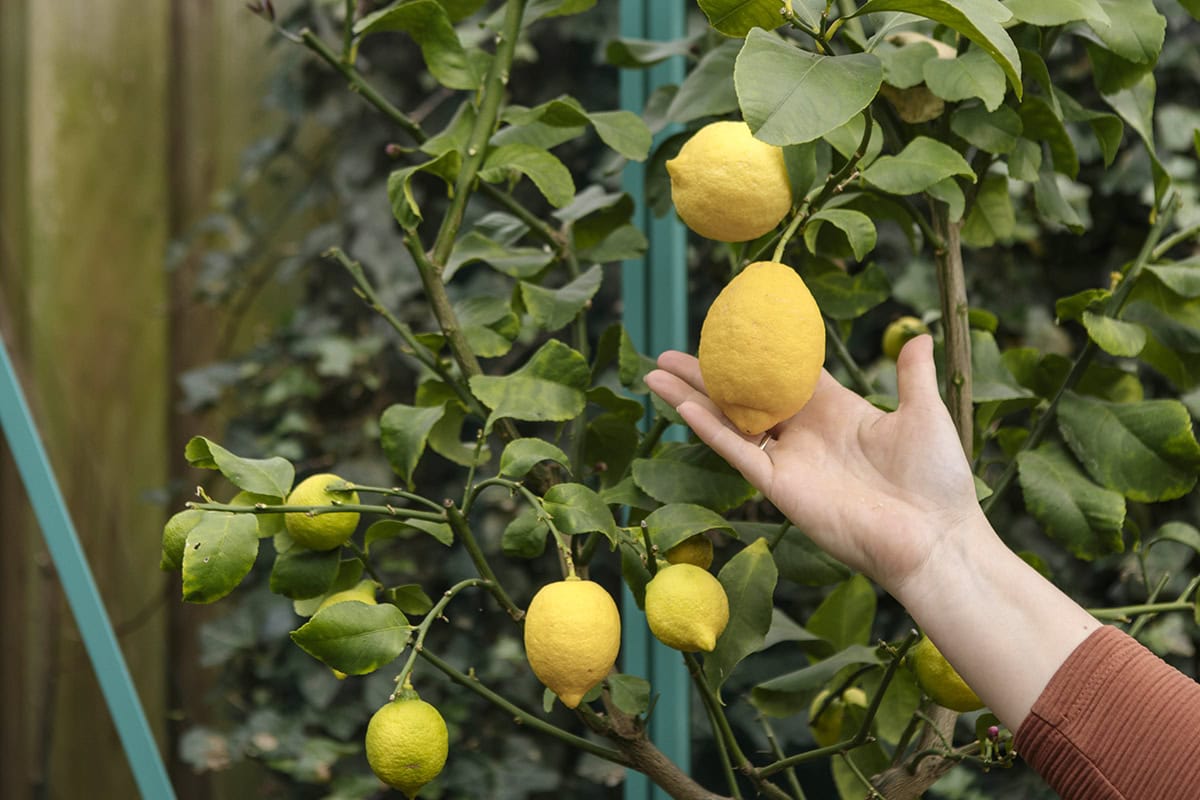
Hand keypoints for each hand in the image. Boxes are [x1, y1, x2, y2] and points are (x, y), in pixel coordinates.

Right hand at [645, 335, 982, 595]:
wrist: (933, 538)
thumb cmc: (936, 480)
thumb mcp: (924, 414)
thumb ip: (912, 375)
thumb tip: (917, 333)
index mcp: (836, 410)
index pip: (785, 373)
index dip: (755, 352)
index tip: (727, 330)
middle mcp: (803, 432)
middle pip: (743, 394)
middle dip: (705, 374)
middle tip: (670, 353)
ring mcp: (788, 460)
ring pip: (728, 420)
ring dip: (691, 398)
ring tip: (654, 374)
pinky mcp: (780, 487)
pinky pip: (737, 452)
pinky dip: (709, 429)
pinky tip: (682, 406)